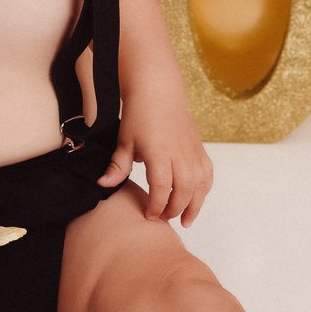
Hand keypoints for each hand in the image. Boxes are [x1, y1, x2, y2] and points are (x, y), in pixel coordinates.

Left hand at [96, 106, 213, 226]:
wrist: (159, 92)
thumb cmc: (140, 114)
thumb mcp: (125, 140)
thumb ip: (117, 166)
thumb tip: (103, 185)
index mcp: (159, 152)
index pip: (162, 187)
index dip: (157, 205)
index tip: (149, 216)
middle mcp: (179, 153)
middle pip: (184, 190)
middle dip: (175, 209)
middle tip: (164, 220)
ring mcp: (192, 151)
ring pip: (200, 185)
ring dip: (194, 205)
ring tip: (186, 220)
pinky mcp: (200, 148)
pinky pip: (207, 174)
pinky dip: (204, 189)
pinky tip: (196, 199)